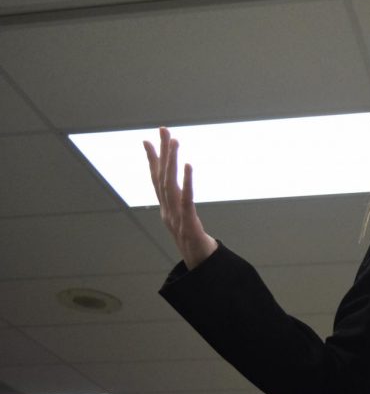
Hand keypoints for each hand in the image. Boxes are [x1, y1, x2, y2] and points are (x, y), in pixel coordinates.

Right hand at [143, 127, 217, 268]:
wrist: (198, 263)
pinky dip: (187, 182)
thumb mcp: (182, 218)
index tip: (147, 139)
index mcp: (166, 206)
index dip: (152, 159)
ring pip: (170, 184)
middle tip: (164, 129)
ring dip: (171, 161)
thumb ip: (179, 202)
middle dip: (162, 152)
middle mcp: (167, 208)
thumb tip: (177, 190)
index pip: (157, 178)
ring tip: (174, 141)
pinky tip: (189, 166)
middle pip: (162, 176)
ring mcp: (175, 215)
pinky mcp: (188, 222)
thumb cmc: (191, 240)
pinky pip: (186, 199)